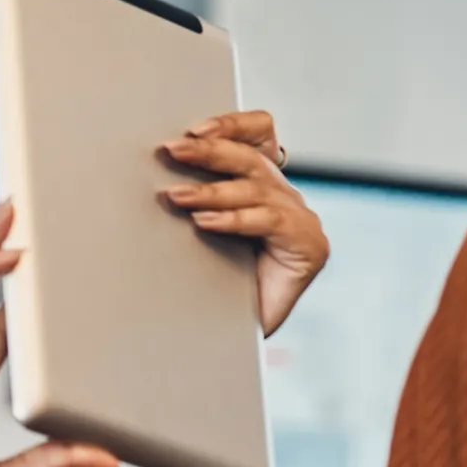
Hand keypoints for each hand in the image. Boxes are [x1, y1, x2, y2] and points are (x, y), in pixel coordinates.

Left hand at [161, 110, 329, 337]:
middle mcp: (286, 198)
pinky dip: (234, 219)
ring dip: (211, 191)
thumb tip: (157, 170)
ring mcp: (301, 221)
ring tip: (176, 196)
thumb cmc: (212, 287)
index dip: (232, 125)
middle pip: (252, 158)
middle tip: (172, 150)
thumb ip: (195, 199)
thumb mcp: (200, 232)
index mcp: (263, 187)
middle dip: (209, 152)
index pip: (260, 136)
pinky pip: (269, 221)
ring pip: (256, 189)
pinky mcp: (309, 246)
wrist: (230, 341)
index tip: (194, 128)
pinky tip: (205, 223)